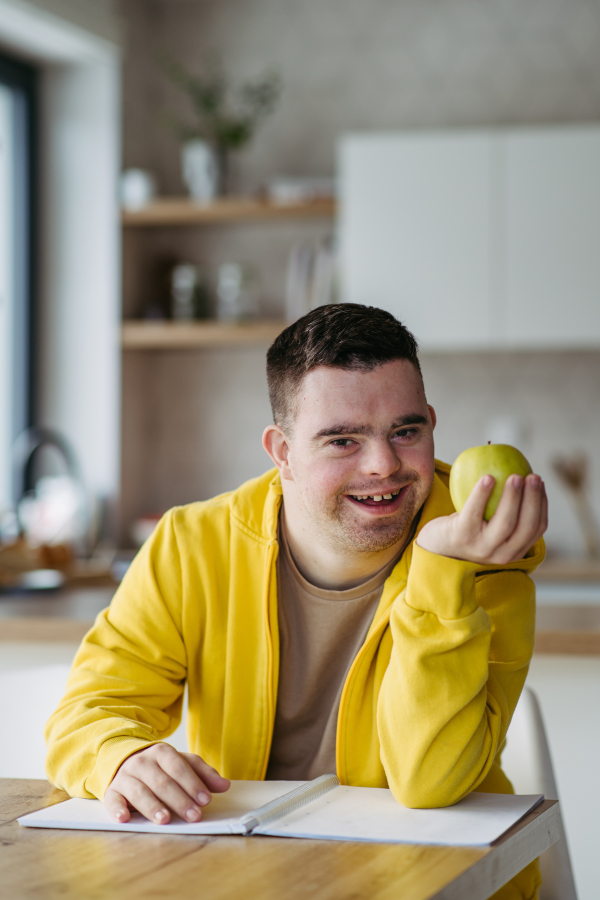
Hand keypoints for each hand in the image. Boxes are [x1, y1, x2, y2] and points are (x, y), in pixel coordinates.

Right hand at [104, 743, 229, 823]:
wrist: (123, 757)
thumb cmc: (159, 766)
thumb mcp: (181, 763)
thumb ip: (202, 773)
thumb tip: (224, 785)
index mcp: (161, 752)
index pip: (179, 767)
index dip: (192, 784)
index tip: (206, 800)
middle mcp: (142, 762)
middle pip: (162, 782)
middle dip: (179, 800)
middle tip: (194, 816)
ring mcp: (125, 776)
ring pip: (140, 791)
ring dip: (152, 806)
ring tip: (165, 819)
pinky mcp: (111, 791)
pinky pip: (113, 800)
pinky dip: (117, 810)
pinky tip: (125, 819)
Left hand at [417, 473, 547, 564]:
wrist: (438, 543)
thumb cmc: (471, 528)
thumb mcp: (494, 525)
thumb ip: (510, 510)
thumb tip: (528, 476)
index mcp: (515, 550)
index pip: (537, 528)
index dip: (542, 505)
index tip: (541, 483)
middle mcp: (502, 554)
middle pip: (525, 526)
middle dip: (532, 500)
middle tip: (532, 477)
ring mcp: (482, 548)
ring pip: (505, 523)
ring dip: (512, 497)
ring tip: (514, 476)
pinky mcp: (462, 537)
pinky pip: (474, 512)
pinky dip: (482, 494)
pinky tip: (487, 477)